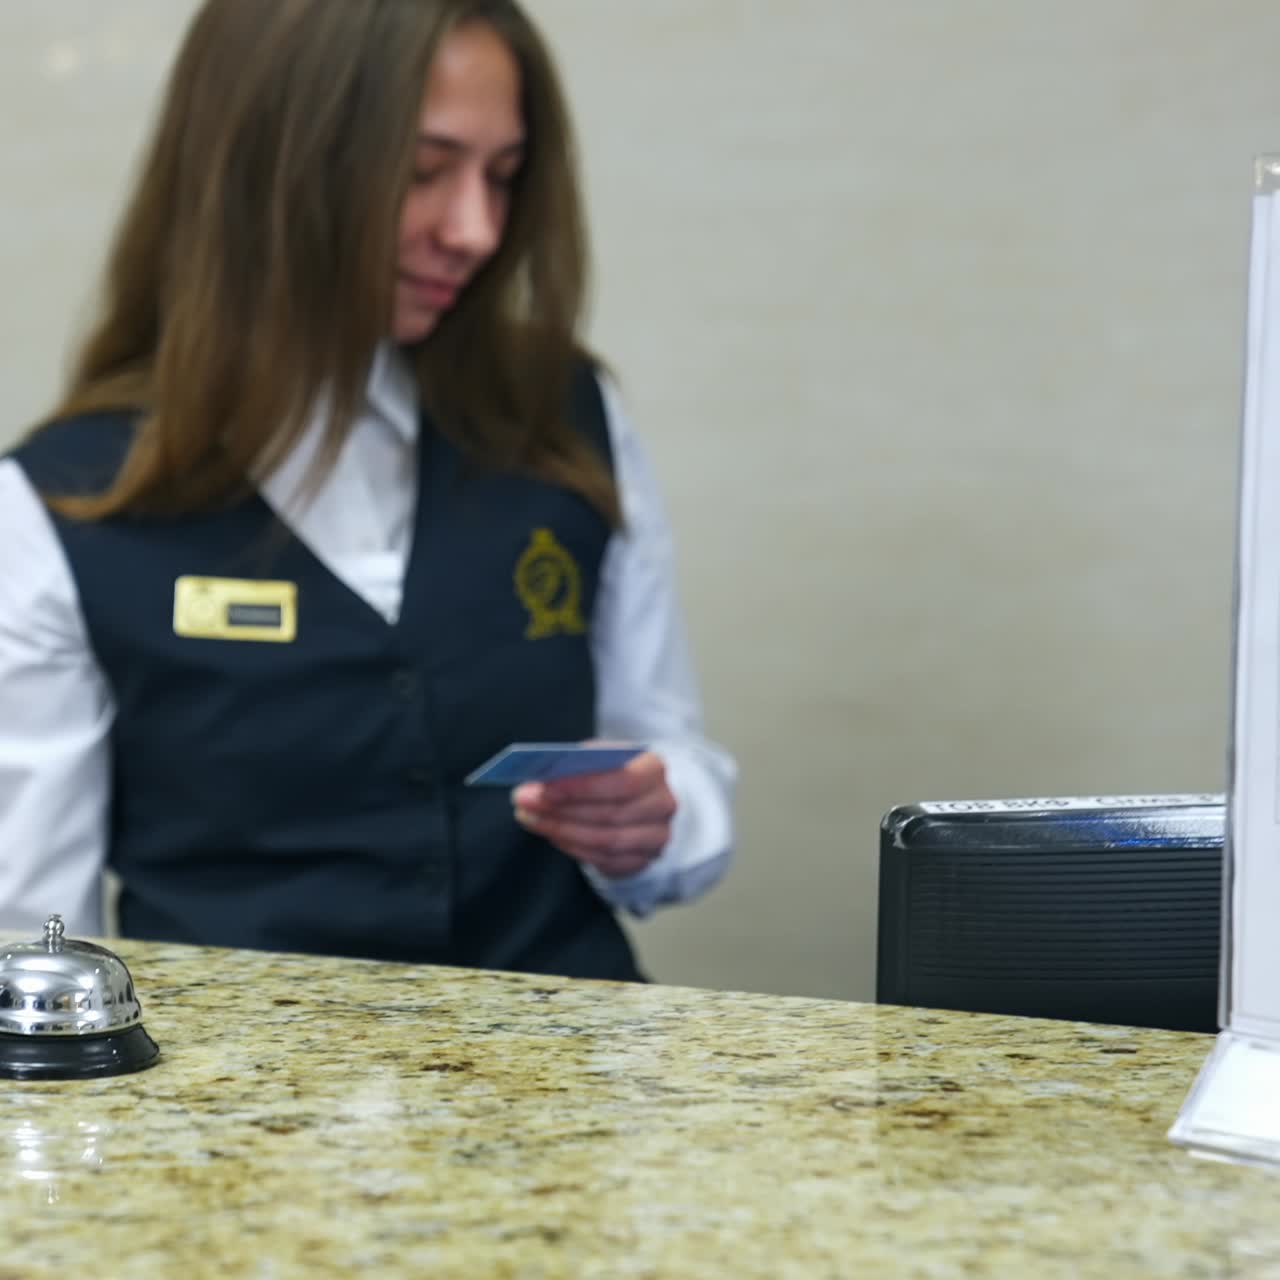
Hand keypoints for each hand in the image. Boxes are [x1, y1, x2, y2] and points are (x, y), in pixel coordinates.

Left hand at [513, 751, 675, 878]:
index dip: (582, 787)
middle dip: (563, 810)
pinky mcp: (641, 861)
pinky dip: (573, 848)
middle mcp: (663, 804)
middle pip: (612, 813)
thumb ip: (574, 763)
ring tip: (530, 818)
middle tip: (524, 802)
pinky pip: (604, 860)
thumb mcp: (595, 758)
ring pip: (606, 841)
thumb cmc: (608, 773)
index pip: (623, 780)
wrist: (633, 798)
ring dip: (562, 830)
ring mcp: (656, 837)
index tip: (544, 788)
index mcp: (654, 768)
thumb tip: (539, 777)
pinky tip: (552, 835)